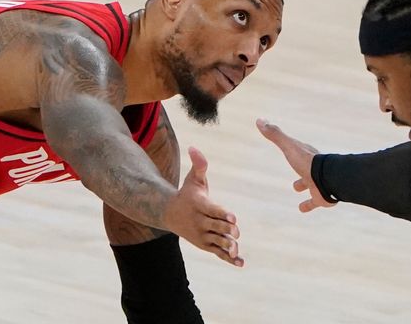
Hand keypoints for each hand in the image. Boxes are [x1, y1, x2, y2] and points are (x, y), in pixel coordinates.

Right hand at [163, 147, 243, 266]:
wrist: (169, 214)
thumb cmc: (187, 193)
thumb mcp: (193, 179)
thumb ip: (199, 164)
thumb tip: (194, 147)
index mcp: (200, 205)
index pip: (213, 210)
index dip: (223, 214)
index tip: (233, 218)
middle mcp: (200, 222)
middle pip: (216, 226)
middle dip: (226, 230)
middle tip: (236, 232)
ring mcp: (202, 235)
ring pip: (217, 242)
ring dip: (227, 247)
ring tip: (236, 250)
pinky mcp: (205, 245)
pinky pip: (218, 253)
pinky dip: (228, 259)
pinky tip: (240, 263)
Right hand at [256, 118, 336, 211]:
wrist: (327, 179)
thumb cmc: (307, 162)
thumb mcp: (288, 146)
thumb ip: (275, 134)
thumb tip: (259, 120)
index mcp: (305, 156)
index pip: (297, 150)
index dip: (292, 147)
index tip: (289, 146)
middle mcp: (312, 168)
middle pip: (304, 166)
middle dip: (299, 167)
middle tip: (291, 163)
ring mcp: (317, 183)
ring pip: (310, 183)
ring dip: (303, 185)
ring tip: (296, 189)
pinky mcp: (320, 197)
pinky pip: (313, 202)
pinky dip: (308, 205)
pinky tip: (301, 208)